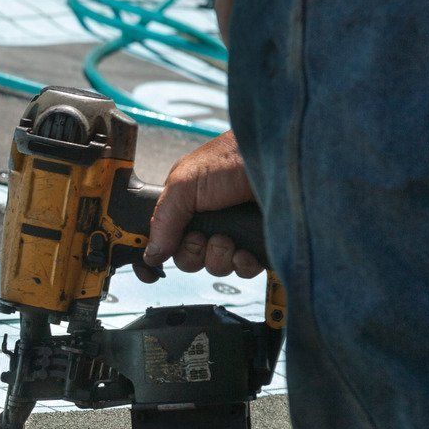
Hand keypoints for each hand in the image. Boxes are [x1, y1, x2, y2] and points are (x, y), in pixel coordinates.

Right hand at [135, 130, 261, 283]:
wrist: (278, 161)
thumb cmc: (232, 158)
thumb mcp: (185, 183)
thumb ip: (162, 219)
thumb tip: (150, 254)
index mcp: (187, 205)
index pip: (165, 238)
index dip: (159, 253)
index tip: (154, 265)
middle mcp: (209, 220)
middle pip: (188, 258)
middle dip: (193, 252)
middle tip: (203, 237)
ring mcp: (235, 233)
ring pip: (216, 267)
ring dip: (219, 257)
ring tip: (229, 238)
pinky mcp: (258, 244)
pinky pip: (244, 270)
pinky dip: (243, 264)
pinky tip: (245, 249)